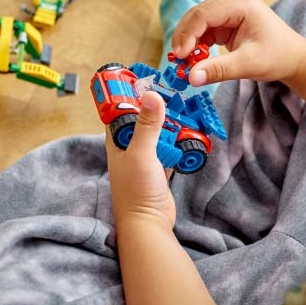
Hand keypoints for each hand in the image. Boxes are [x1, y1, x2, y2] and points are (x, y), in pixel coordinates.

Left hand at [105, 91, 175, 227]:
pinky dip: (177, 144)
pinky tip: (189, 136)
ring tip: (184, 111)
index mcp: (116, 142)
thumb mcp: (142, 153)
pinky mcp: (158, 171)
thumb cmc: (137, 191)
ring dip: (169, 126)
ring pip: (157, 134)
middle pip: (141, 120)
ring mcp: (143, 160)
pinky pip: (169, 150)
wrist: (148, 225)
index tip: (143, 78)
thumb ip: (147, 125)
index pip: (119, 110)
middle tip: (172, 93)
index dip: (128, 94)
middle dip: (155, 108)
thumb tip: (151, 95)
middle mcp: (128, 148)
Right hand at [171, 0, 305, 86]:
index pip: (203, 14)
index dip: (188, 35)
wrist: (292, 57)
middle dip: (184, 39)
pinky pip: (202, 30)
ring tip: (185, 63)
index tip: (180, 57)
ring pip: (196, 23)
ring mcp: (227, 8)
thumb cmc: (277, 56)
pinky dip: (196, 44)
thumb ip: (219, 70)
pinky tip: (195, 59)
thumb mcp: (248, 64)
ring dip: (188, 42)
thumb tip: (191, 78)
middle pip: (196, 15)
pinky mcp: (224, 20)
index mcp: (240, 2)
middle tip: (177, 62)